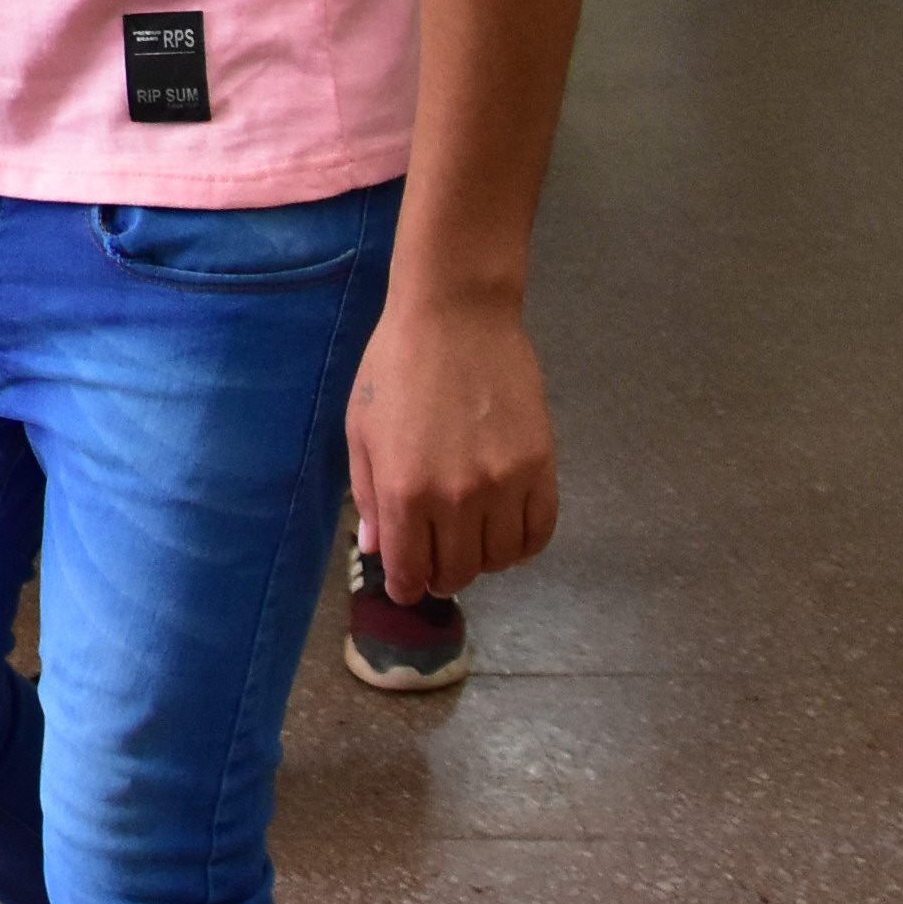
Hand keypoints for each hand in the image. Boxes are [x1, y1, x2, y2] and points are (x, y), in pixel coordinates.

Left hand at [345, 297, 558, 603]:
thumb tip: (378, 550)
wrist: (457, 316)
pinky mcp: (541, 467)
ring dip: (483, 562)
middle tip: (438, 562)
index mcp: (403, 489)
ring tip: (471, 541)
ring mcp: (503, 484)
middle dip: (442, 576)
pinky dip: (524, 547)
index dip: (407, 587)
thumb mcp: (362, 430)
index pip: (410, 570)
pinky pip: (539, 533)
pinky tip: (507, 534)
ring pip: (500, 560)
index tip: (408, 585)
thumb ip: (368, 494)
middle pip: (458, 572)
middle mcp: (455, 497)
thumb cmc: (395, 366)